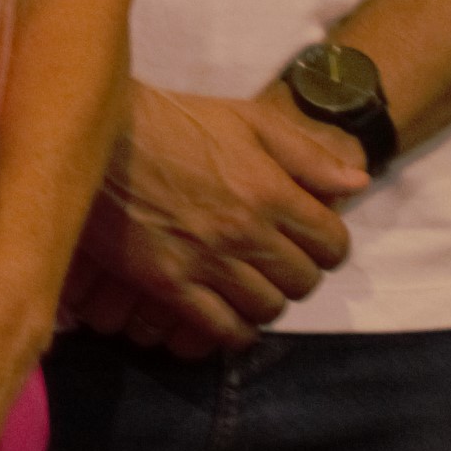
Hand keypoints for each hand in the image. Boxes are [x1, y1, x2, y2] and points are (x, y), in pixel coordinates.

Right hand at [65, 84, 359, 354]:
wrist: (94, 132)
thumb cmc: (172, 119)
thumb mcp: (246, 119)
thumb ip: (306, 154)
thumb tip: (357, 182)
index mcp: (270, 190)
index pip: (331, 243)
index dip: (328, 247)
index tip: (310, 243)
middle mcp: (244, 231)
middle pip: (302, 281)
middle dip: (298, 274)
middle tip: (276, 263)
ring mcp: (204, 259)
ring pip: (266, 308)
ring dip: (266, 301)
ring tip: (250, 286)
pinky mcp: (165, 280)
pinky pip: (219, 328)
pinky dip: (234, 331)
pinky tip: (227, 316)